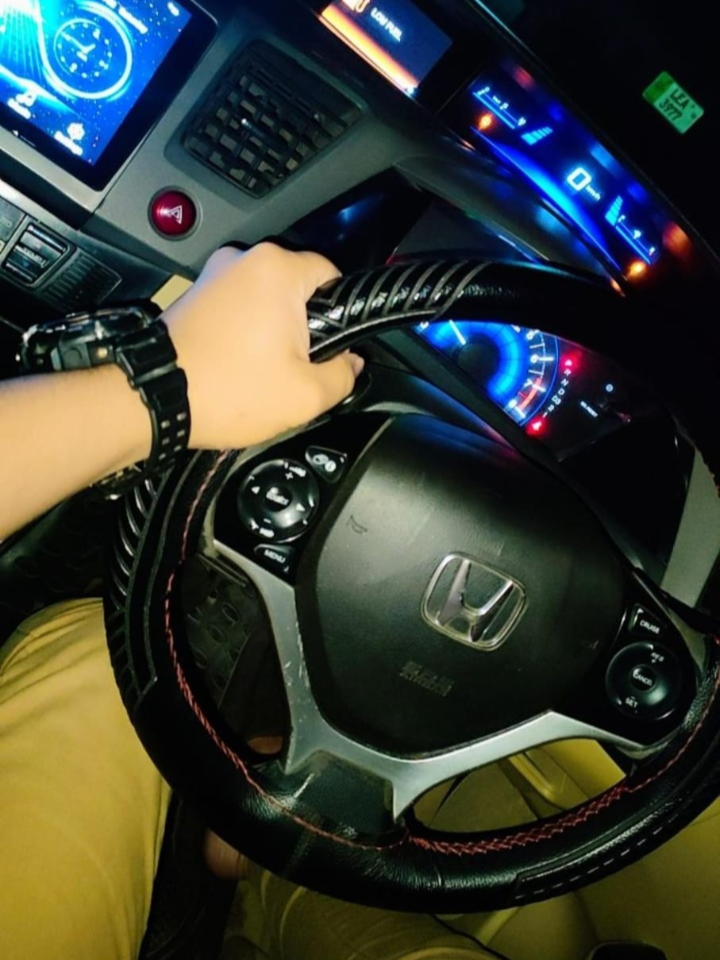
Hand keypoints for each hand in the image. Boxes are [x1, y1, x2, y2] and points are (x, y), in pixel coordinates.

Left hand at [163, 244, 362, 450]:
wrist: (154, 399)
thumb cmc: (225, 391)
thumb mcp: (305, 396)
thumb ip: (343, 375)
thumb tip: (351, 364)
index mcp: (277, 270)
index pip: (332, 275)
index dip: (341, 314)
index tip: (334, 344)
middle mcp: (244, 260)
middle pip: (298, 288)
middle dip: (304, 326)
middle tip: (297, 366)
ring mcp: (215, 275)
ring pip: (267, 299)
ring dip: (273, 329)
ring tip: (263, 370)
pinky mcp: (195, 294)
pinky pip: (238, 308)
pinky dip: (245, 332)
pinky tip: (240, 365)